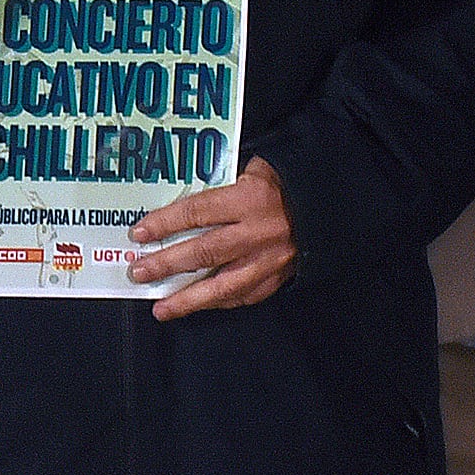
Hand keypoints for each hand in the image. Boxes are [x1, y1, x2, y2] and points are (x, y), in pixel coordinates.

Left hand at [129, 156, 296, 317]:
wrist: (336, 199)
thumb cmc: (294, 178)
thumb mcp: (261, 166)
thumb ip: (228, 182)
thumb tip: (193, 199)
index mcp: (250, 199)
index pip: (197, 213)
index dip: (164, 224)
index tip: (140, 234)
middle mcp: (257, 233)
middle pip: (202, 252)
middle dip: (165, 264)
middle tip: (139, 272)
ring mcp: (269, 260)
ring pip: (221, 285)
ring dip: (187, 299)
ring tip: (161, 309)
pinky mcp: (279, 276)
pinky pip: (244, 295)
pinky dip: (220, 302)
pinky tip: (202, 306)